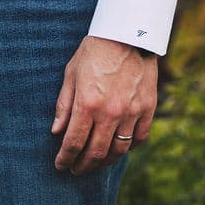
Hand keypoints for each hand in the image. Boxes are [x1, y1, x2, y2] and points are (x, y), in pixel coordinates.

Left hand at [51, 35, 157, 174]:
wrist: (128, 34)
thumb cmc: (94, 51)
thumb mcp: (71, 74)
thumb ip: (64, 105)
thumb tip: (57, 131)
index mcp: (88, 103)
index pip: (74, 142)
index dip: (65, 157)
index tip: (60, 165)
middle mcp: (111, 113)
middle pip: (96, 152)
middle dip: (83, 165)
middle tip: (75, 170)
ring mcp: (132, 112)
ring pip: (119, 150)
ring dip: (104, 162)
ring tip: (94, 164)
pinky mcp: (148, 109)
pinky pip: (139, 138)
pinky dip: (128, 148)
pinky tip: (119, 149)